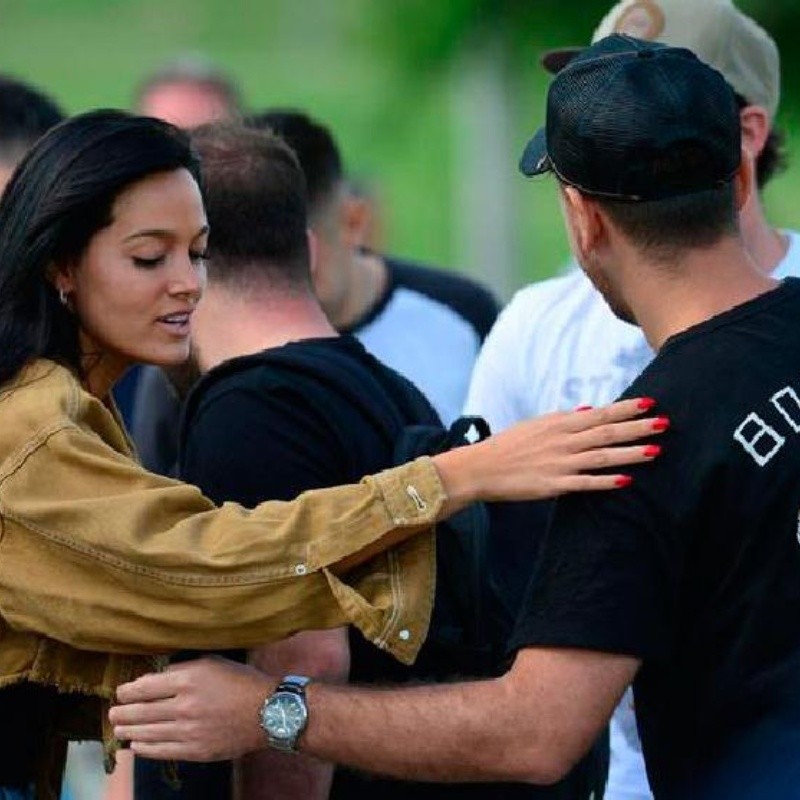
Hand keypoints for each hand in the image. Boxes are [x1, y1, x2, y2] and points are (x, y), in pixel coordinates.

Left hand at [109, 656, 272, 761]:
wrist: (267, 712)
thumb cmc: (241, 681)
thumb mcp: (213, 663)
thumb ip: (184, 669)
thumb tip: (157, 677)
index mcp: (189, 680)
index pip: (146, 687)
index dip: (128, 691)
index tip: (121, 692)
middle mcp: (184, 706)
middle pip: (141, 711)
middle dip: (122, 712)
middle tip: (112, 713)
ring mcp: (188, 731)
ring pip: (148, 732)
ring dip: (129, 730)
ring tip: (119, 729)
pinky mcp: (195, 750)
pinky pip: (162, 751)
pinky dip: (145, 748)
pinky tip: (137, 744)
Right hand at [434, 397, 664, 510]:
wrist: (481, 467)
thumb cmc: (508, 445)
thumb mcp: (535, 425)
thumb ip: (563, 419)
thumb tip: (588, 410)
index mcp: (559, 424)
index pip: (599, 414)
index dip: (625, 409)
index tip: (649, 402)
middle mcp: (563, 440)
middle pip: (607, 432)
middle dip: (637, 427)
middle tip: (665, 422)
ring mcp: (560, 463)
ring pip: (602, 456)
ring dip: (631, 453)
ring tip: (656, 450)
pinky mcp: (554, 485)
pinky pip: (586, 483)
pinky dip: (606, 481)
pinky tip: (627, 480)